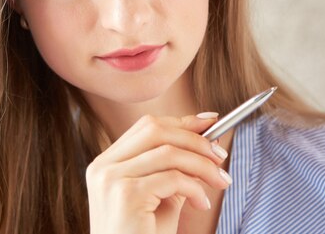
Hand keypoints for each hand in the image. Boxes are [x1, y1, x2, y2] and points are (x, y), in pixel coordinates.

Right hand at [85, 113, 231, 233]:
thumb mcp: (161, 197)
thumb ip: (176, 168)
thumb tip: (206, 140)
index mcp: (107, 163)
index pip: (147, 127)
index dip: (182, 122)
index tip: (212, 123)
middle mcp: (103, 166)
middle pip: (156, 130)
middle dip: (195, 139)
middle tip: (220, 156)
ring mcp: (111, 179)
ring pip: (168, 152)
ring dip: (203, 165)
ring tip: (221, 181)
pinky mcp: (126, 195)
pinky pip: (172, 178)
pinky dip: (195, 187)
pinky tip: (201, 203)